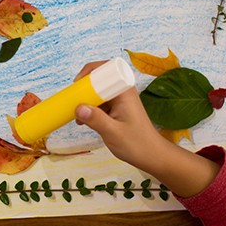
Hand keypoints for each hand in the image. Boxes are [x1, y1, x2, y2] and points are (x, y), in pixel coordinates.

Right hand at [72, 61, 218, 196]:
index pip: (106, 68)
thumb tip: (78, 107)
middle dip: (84, 88)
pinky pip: (100, 103)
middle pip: (100, 79)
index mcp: (124, 91)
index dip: (89, 72)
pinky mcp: (117, 110)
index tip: (77, 85)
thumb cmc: (136, 144)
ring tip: (76, 114)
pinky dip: (90, 109)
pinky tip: (83, 121)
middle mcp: (122, 92)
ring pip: (98, 92)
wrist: (152, 156)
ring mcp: (120, 101)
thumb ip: (95, 119)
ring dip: (86, 100)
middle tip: (73, 100)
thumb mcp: (113, 132)